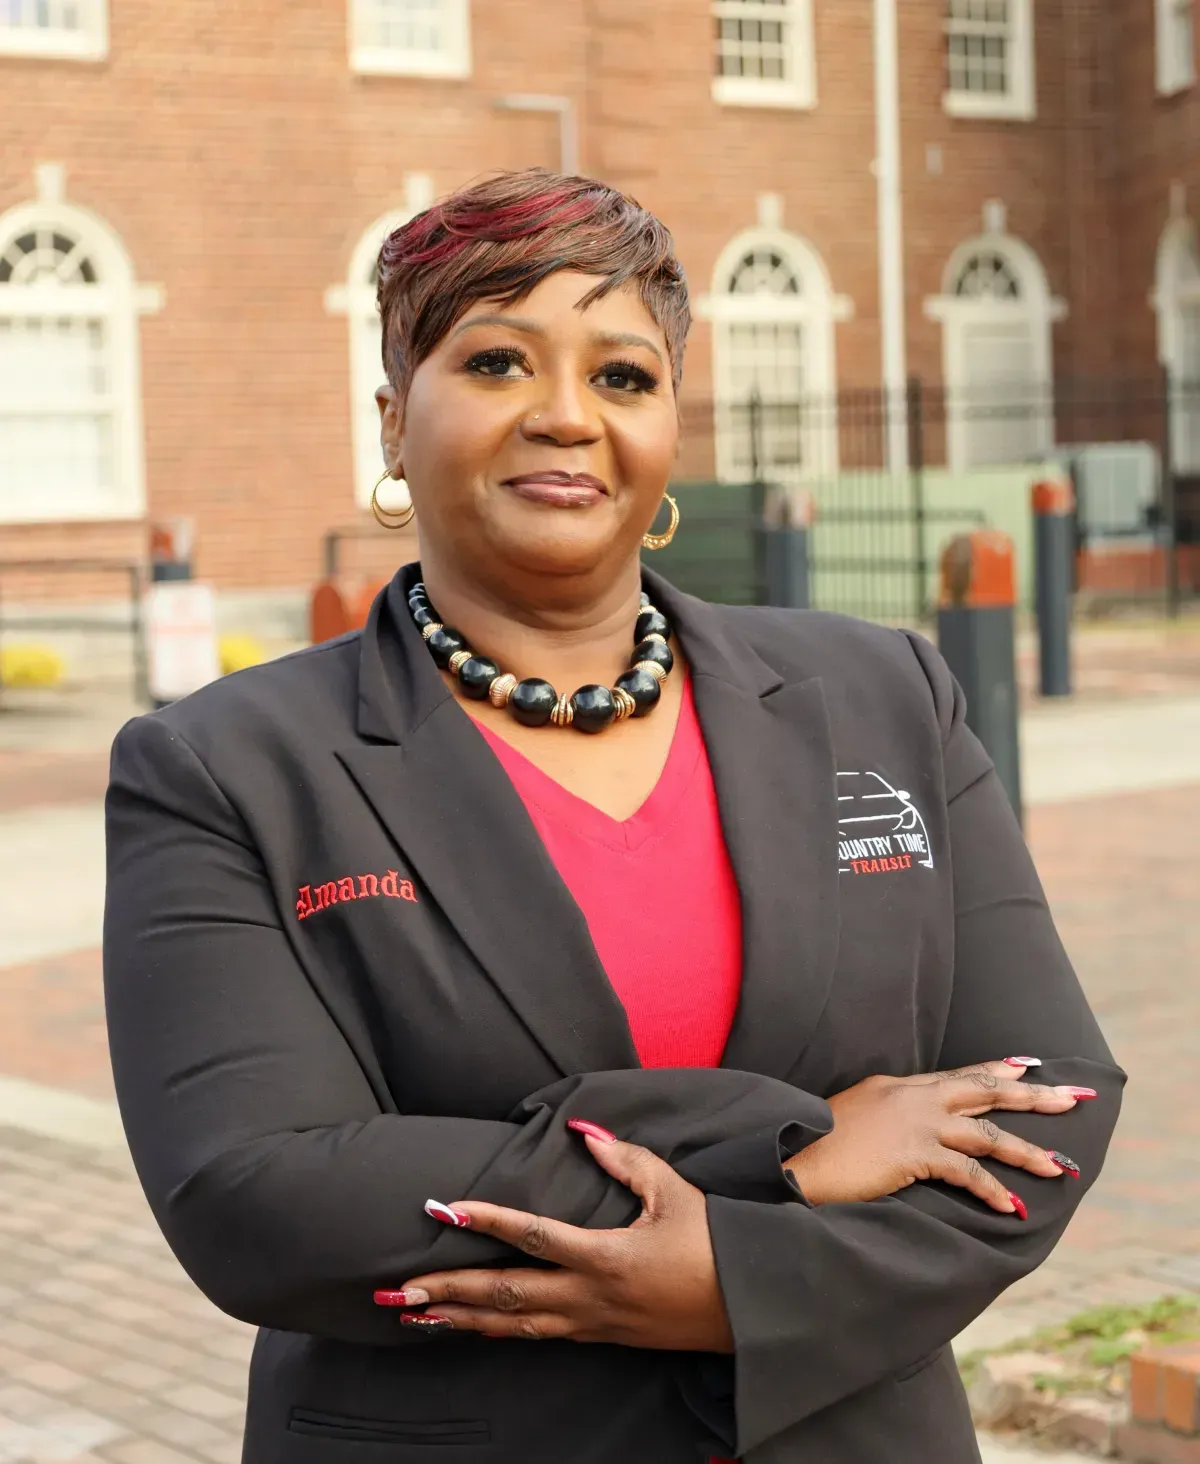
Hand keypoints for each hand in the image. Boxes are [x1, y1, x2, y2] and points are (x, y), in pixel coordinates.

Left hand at [384, 1128, 732, 1350]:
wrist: (748, 1311)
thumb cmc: (715, 1245)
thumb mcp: (674, 1193)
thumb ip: (626, 1160)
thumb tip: (582, 1130)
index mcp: (606, 1258)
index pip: (533, 1236)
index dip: (487, 1220)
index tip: (445, 1208)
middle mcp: (590, 1297)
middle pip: (504, 1294)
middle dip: (447, 1291)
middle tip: (397, 1291)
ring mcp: (591, 1323)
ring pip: (512, 1325)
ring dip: (460, 1319)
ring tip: (416, 1316)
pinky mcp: (599, 1337)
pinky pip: (535, 1335)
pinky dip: (495, 1331)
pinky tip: (472, 1327)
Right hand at [786, 1059, 1092, 1215]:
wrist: (794, 1157)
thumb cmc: (813, 1144)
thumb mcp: (852, 1116)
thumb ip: (883, 1115)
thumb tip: (901, 1131)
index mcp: (897, 1086)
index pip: (957, 1075)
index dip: (995, 1069)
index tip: (1028, 1066)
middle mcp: (912, 1097)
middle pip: (984, 1090)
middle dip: (1032, 1094)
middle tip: (1071, 1098)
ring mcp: (915, 1123)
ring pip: (987, 1133)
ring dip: (1028, 1151)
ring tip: (1062, 1166)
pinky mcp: (915, 1153)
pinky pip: (968, 1172)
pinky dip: (993, 1191)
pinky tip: (1012, 1206)